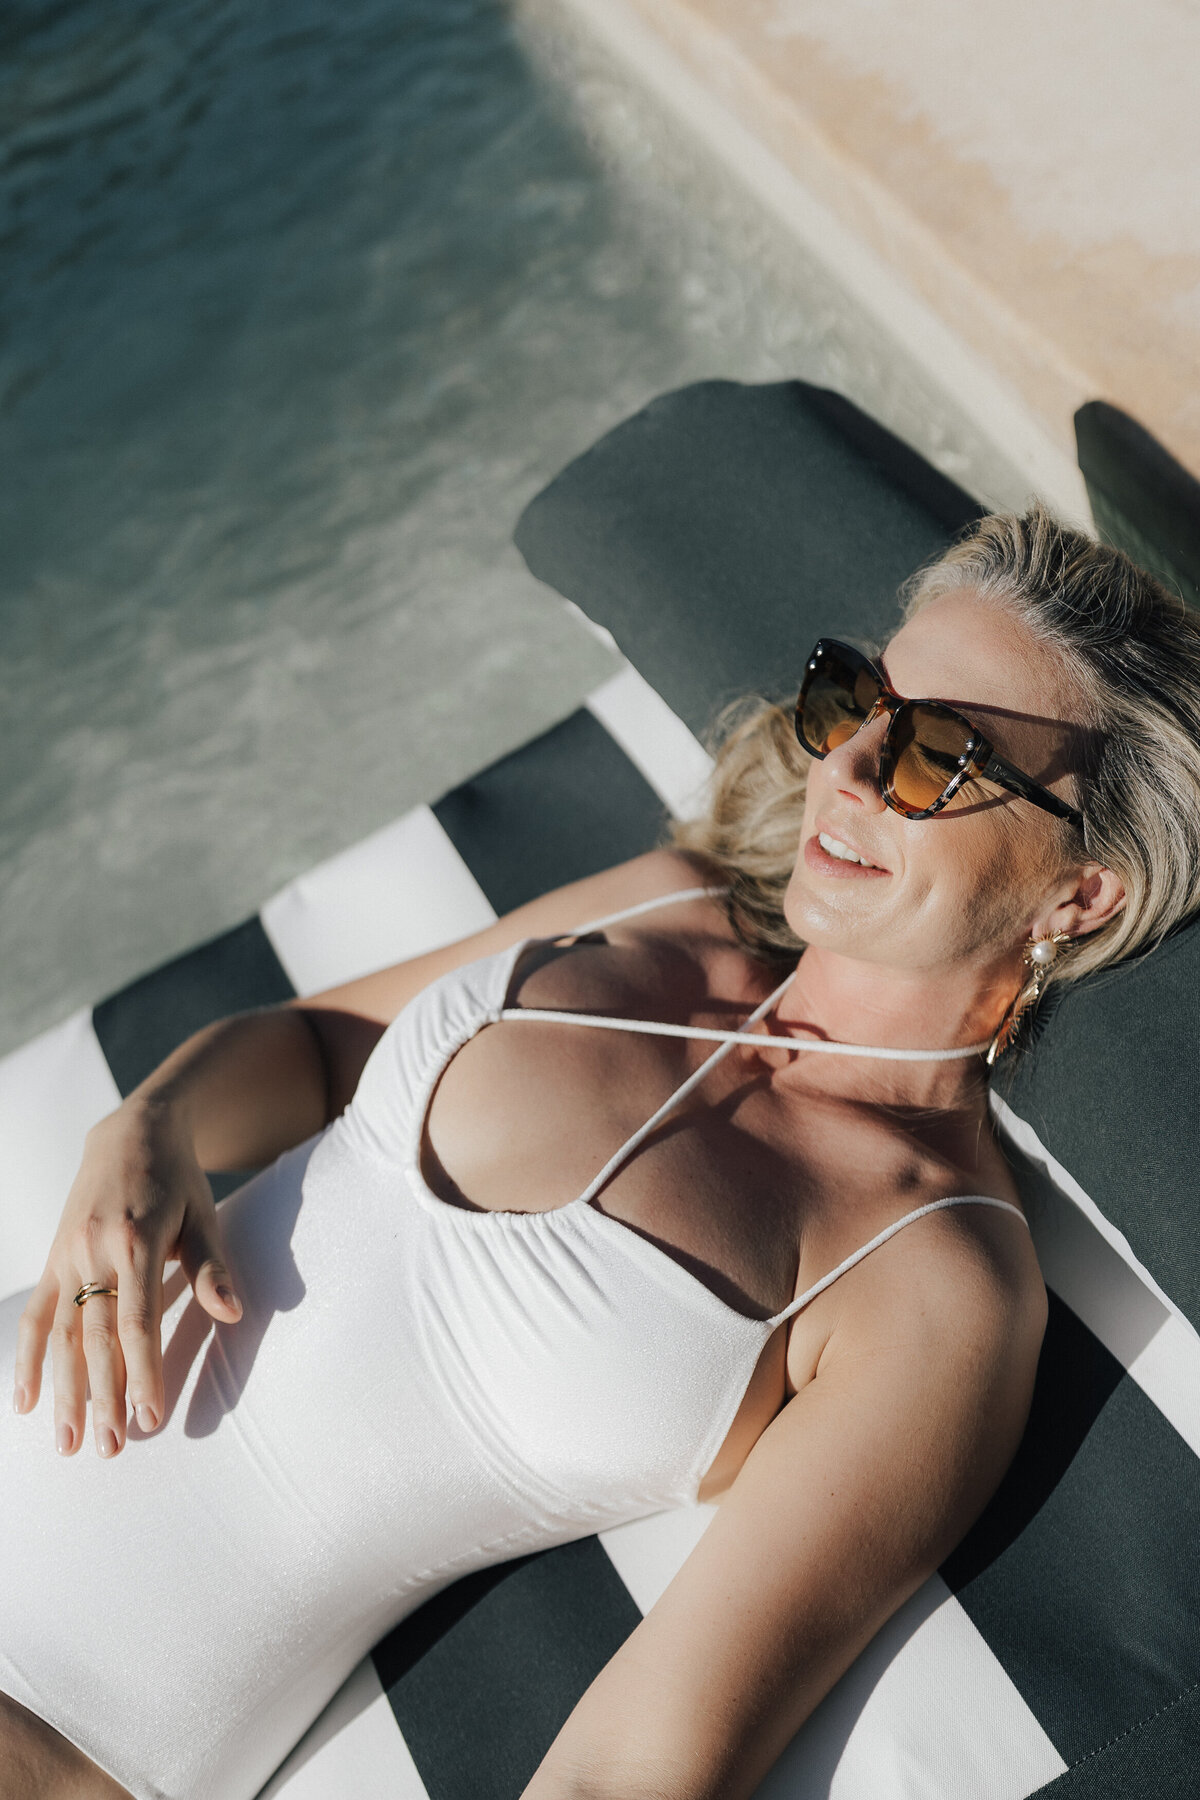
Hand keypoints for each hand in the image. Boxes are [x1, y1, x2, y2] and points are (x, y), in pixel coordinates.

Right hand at [11, 1099, 242, 1456]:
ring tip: (69, 1441)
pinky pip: (35, 1313)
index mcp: (136, 1240)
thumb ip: (212, 1268)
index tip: (149, 1418)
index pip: (137, 1321)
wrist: (132, 1134)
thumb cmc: (178, 1182)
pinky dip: (26, 1358)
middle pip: (94, 1336)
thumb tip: (233, 1313)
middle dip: (102, 1396)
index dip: (142, 1372)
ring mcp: (66, 1254)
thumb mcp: (204, 1217)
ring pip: (58, 1333)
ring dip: (62, 1391)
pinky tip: (23, 1401)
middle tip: (110, 1449)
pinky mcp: (52, 1258)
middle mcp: (94, 1250)